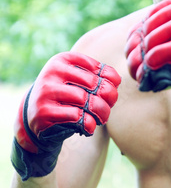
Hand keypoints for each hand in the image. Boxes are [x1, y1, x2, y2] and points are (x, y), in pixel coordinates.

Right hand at [11, 52, 120, 180]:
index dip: (109, 82)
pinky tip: (87, 127)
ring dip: (100, 113)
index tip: (106, 92)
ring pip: (86, 100)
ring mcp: (46, 92)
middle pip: (94, 84)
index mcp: (62, 60)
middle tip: (107, 107)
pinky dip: (88, 124)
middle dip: (107, 98)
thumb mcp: (80, 82)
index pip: (97, 68)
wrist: (36, 117)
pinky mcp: (44, 112)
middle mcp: (52, 72)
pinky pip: (77, 117)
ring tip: (100, 118)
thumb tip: (116, 80)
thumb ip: (100, 78)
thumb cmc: (66, 97)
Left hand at [126, 0, 170, 172]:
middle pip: (146, 30)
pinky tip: (154, 82)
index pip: (149, 17)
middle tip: (137, 72)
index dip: (137, 39)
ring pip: (149, 44)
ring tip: (144, 79)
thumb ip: (162, 32)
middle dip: (136, 54)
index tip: (136, 58)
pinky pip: (156, 56)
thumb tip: (130, 40)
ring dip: (140, 66)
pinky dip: (150, 71)